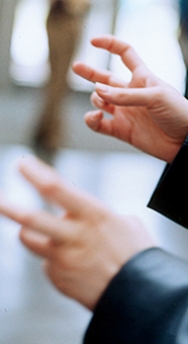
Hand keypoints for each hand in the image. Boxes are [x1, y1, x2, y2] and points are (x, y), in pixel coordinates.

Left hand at [0, 156, 153, 309]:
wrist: (140, 296)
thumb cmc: (137, 256)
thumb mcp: (126, 224)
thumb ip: (98, 216)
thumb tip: (80, 216)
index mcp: (95, 216)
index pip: (57, 189)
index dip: (36, 174)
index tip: (23, 164)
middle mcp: (75, 236)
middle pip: (32, 219)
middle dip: (10, 207)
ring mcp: (64, 259)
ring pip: (30, 239)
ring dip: (30, 232)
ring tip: (44, 233)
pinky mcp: (58, 278)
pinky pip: (47, 262)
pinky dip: (56, 259)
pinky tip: (75, 265)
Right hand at [73, 35, 187, 162]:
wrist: (184, 142)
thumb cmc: (178, 113)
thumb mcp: (155, 97)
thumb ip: (125, 95)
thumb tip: (97, 91)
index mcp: (142, 78)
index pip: (125, 54)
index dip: (110, 45)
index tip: (93, 42)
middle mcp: (130, 94)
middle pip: (105, 79)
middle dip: (90, 73)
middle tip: (75, 67)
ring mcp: (124, 112)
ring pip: (100, 100)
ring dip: (96, 98)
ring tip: (103, 102)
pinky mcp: (121, 130)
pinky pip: (99, 125)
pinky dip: (92, 120)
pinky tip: (95, 116)